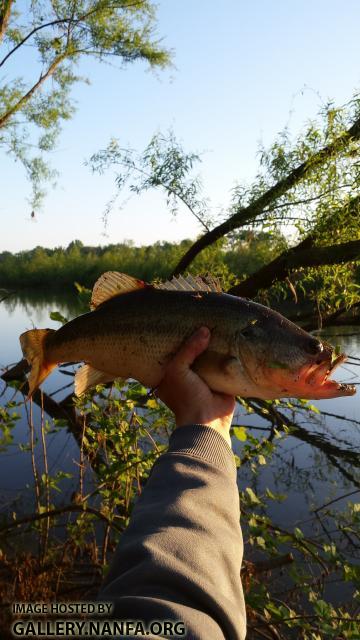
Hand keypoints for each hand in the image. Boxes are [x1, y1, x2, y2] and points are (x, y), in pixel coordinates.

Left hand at [156, 327, 235, 445]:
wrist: (207, 421)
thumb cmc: (186, 396)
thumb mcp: (178, 369)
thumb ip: (188, 348)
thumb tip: (205, 330)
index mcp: (170, 374)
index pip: (171, 351)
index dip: (176, 338)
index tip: (182, 321)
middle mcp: (187, 375)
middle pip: (193, 352)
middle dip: (198, 340)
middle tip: (204, 319)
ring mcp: (205, 378)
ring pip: (210, 357)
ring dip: (215, 346)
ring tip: (219, 325)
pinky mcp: (222, 381)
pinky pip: (225, 365)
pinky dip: (228, 356)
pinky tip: (232, 340)